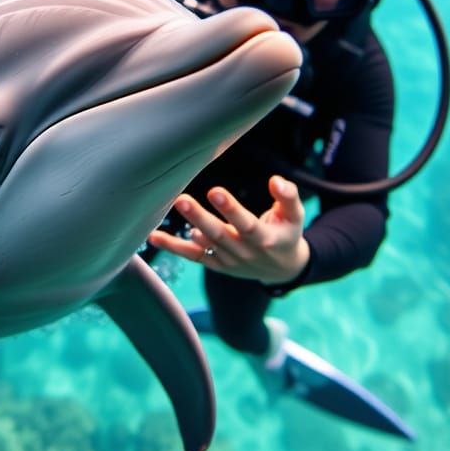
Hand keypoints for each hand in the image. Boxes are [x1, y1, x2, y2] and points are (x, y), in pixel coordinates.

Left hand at [148, 175, 310, 284]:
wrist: (282, 269)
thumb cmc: (287, 234)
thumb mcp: (295, 216)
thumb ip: (288, 197)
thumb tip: (276, 181)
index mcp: (264, 239)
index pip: (246, 224)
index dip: (231, 209)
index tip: (215, 192)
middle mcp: (243, 252)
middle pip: (219, 234)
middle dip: (199, 217)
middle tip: (182, 199)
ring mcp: (227, 260)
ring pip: (204, 243)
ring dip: (186, 226)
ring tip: (170, 207)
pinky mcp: (215, 264)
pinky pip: (192, 255)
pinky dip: (173, 247)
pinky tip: (154, 237)